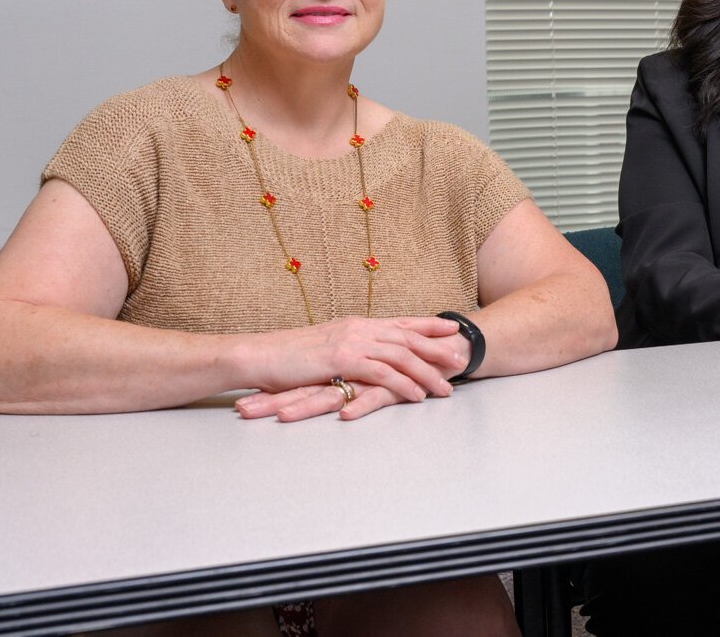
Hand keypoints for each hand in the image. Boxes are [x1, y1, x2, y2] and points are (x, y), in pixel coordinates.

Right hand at [234, 316, 467, 421]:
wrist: (258, 354)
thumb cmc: (285, 356)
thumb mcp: (323, 346)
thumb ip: (347, 348)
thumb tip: (363, 356)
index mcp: (356, 324)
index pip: (400, 322)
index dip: (427, 325)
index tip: (451, 328)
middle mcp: (358, 328)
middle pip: (407, 337)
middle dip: (437, 348)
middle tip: (461, 358)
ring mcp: (352, 342)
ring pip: (401, 355)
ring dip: (426, 372)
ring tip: (446, 387)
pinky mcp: (342, 359)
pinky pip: (382, 373)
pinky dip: (403, 385)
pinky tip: (417, 396)